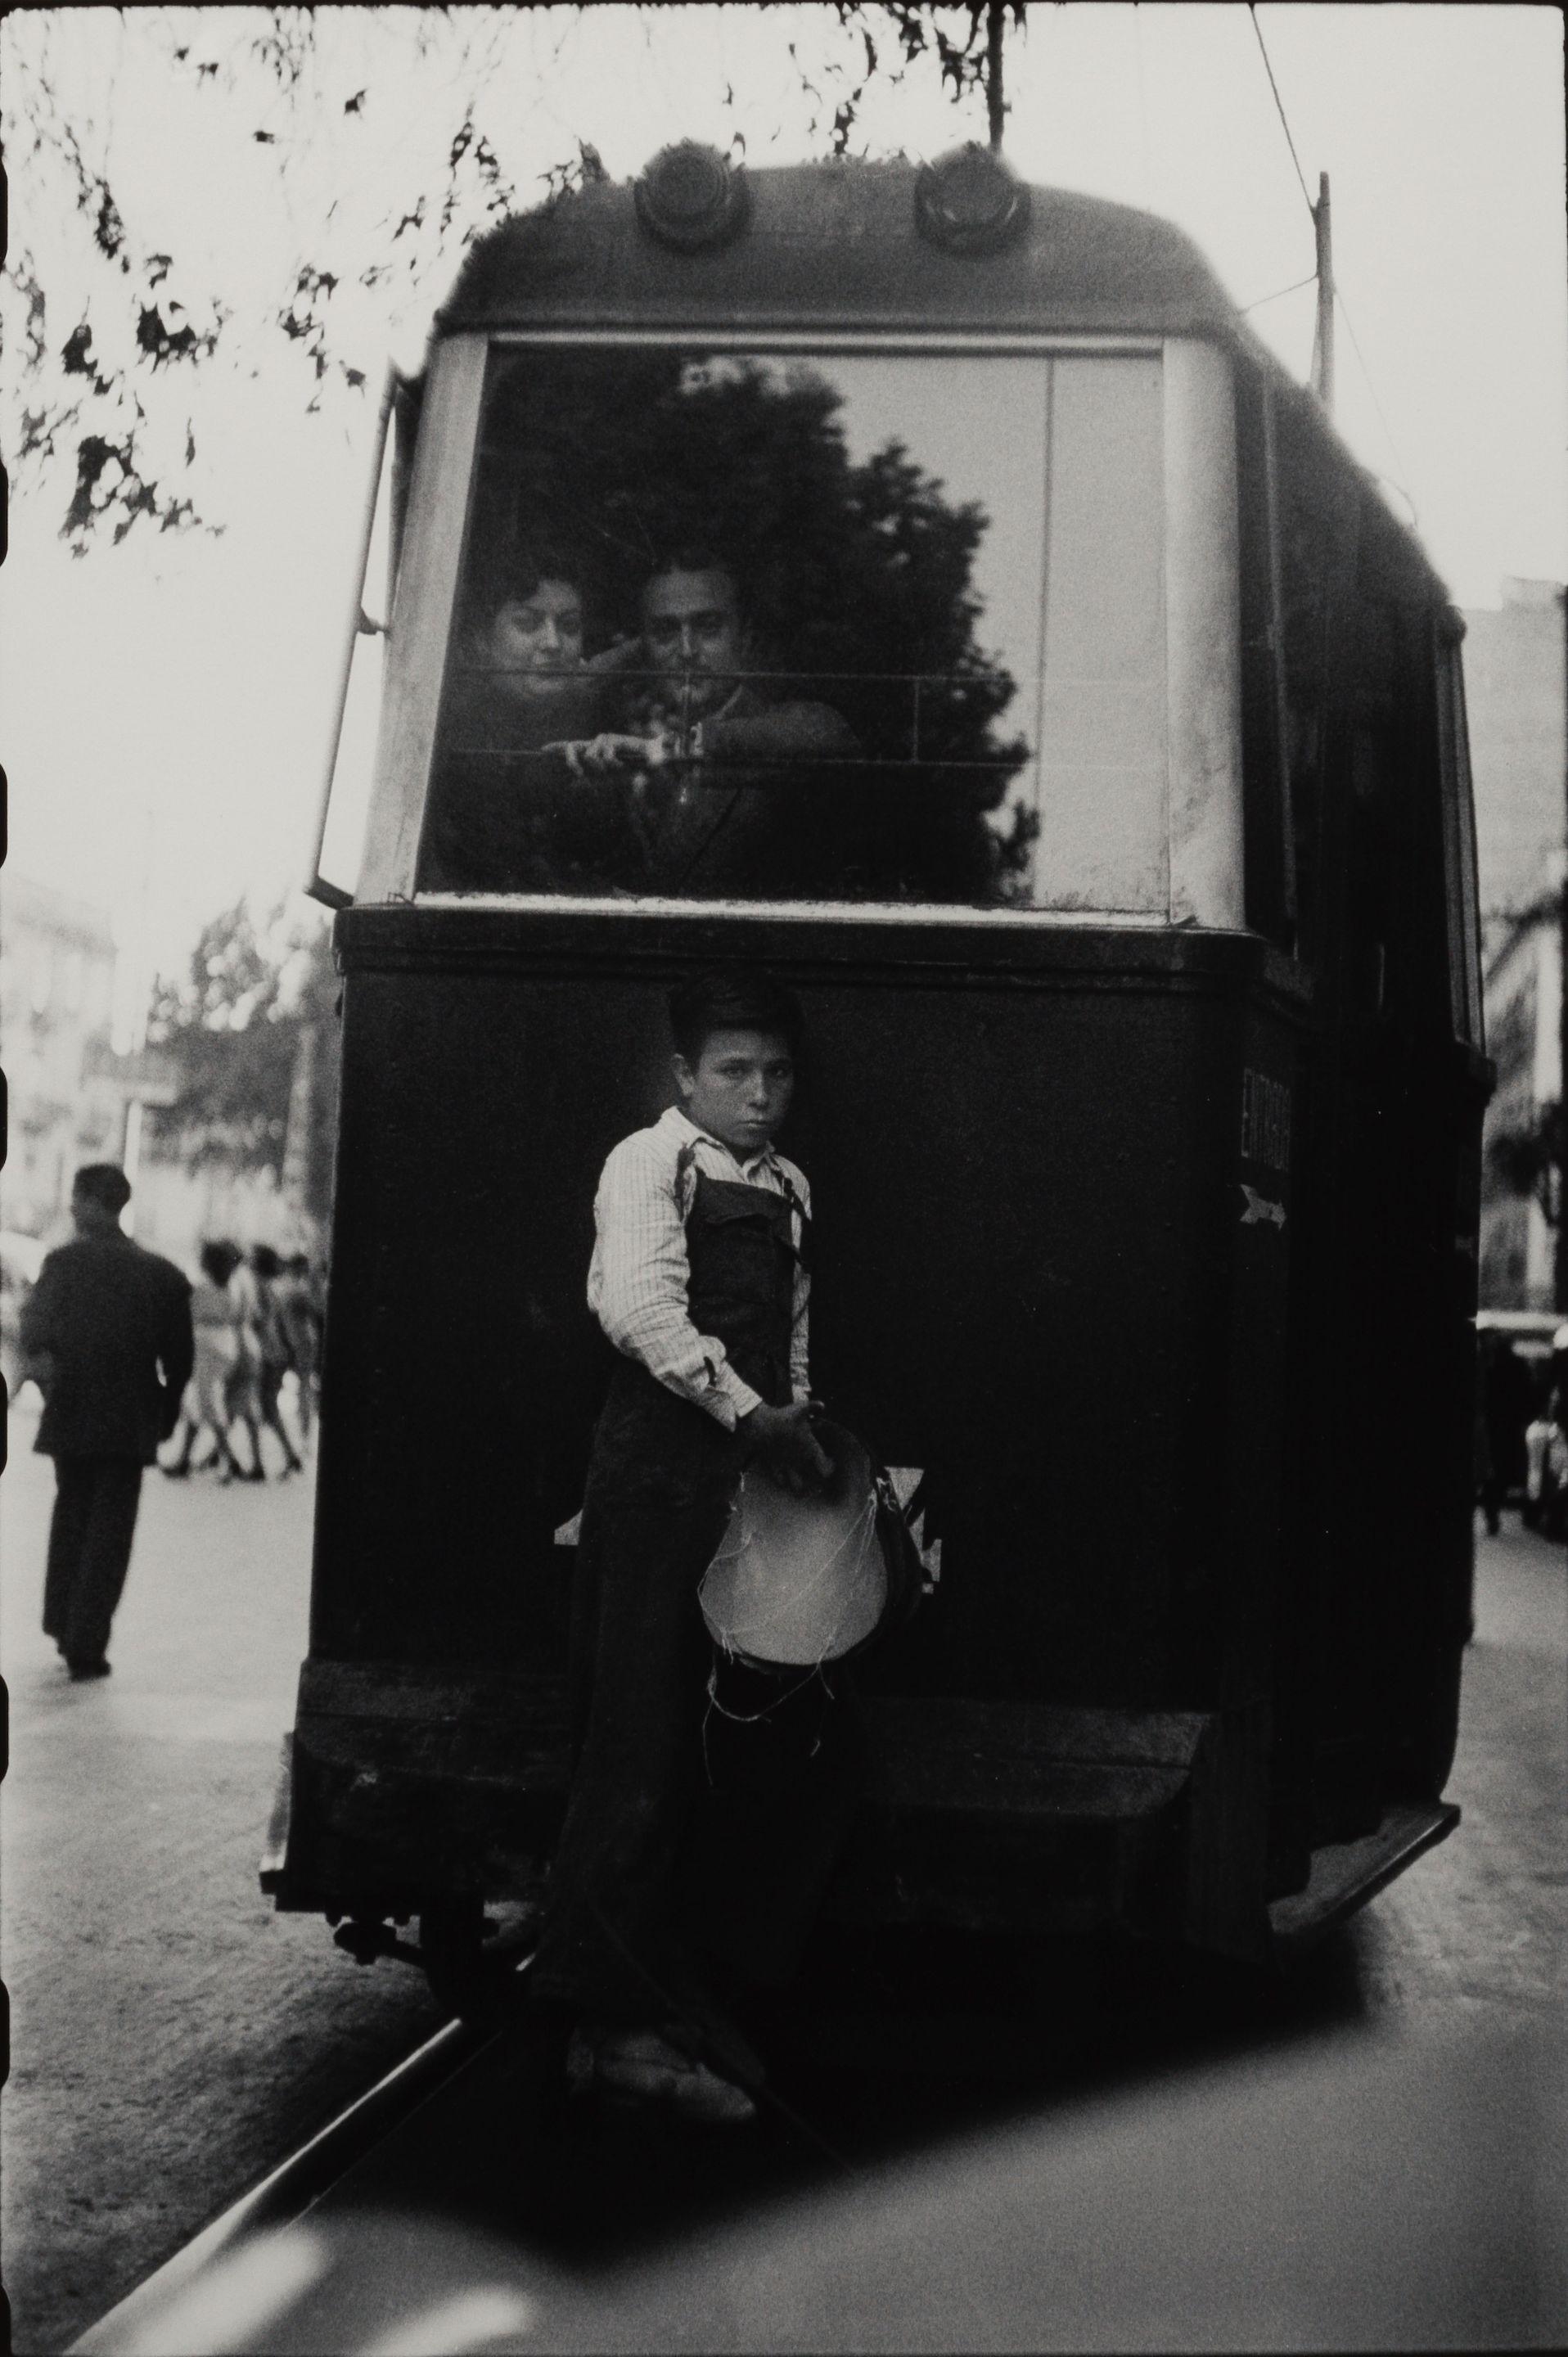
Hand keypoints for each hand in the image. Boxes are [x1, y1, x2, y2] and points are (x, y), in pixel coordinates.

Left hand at [543, 731, 668, 777]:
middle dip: (572, 762)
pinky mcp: (611, 739)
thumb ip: (589, 779)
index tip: (542, 749)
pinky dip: (613, 765)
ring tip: (616, 770)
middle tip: (581, 774)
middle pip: (572, 747)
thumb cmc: (627, 770)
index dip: (556, 747)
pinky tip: (623, 765)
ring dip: (602, 769)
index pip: (570, 747)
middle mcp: (593, 744)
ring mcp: (601, 740)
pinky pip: (604, 756)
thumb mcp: (606, 778)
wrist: (648, 762)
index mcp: (591, 752)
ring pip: (589, 757)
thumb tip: (571, 785)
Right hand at [740, 1400, 834, 1495]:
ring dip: (800, 1486)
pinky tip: (785, 1478)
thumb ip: (814, 1407)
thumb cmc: (784, 1417)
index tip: (829, 1463)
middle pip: (814, 1482)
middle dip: (817, 1481)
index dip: (829, 1468)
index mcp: (811, 1450)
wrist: (763, 1425)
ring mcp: (788, 1466)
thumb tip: (823, 1406)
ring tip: (802, 1482)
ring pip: (797, 1486)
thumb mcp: (801, 1408)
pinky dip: (784, 1482)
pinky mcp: (775, 1467)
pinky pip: (781, 1482)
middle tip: (817, 1475)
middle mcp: (801, 1462)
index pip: (826, 1469)